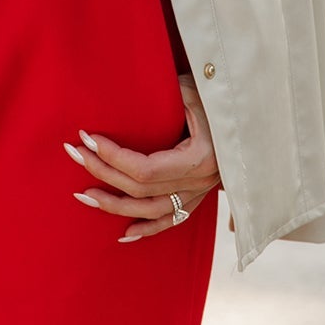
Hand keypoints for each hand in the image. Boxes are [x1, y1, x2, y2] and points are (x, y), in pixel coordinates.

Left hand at [64, 74, 221, 243]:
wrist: (250, 112)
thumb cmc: (219, 94)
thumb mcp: (193, 89)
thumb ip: (167, 95)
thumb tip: (126, 92)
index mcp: (200, 157)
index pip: (144, 168)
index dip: (112, 156)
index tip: (87, 138)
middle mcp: (201, 181)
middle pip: (141, 188)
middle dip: (103, 171)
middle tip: (74, 153)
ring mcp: (201, 192)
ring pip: (152, 211)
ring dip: (115, 205)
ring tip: (84, 194)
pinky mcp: (200, 196)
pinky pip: (172, 221)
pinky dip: (147, 230)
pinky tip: (124, 235)